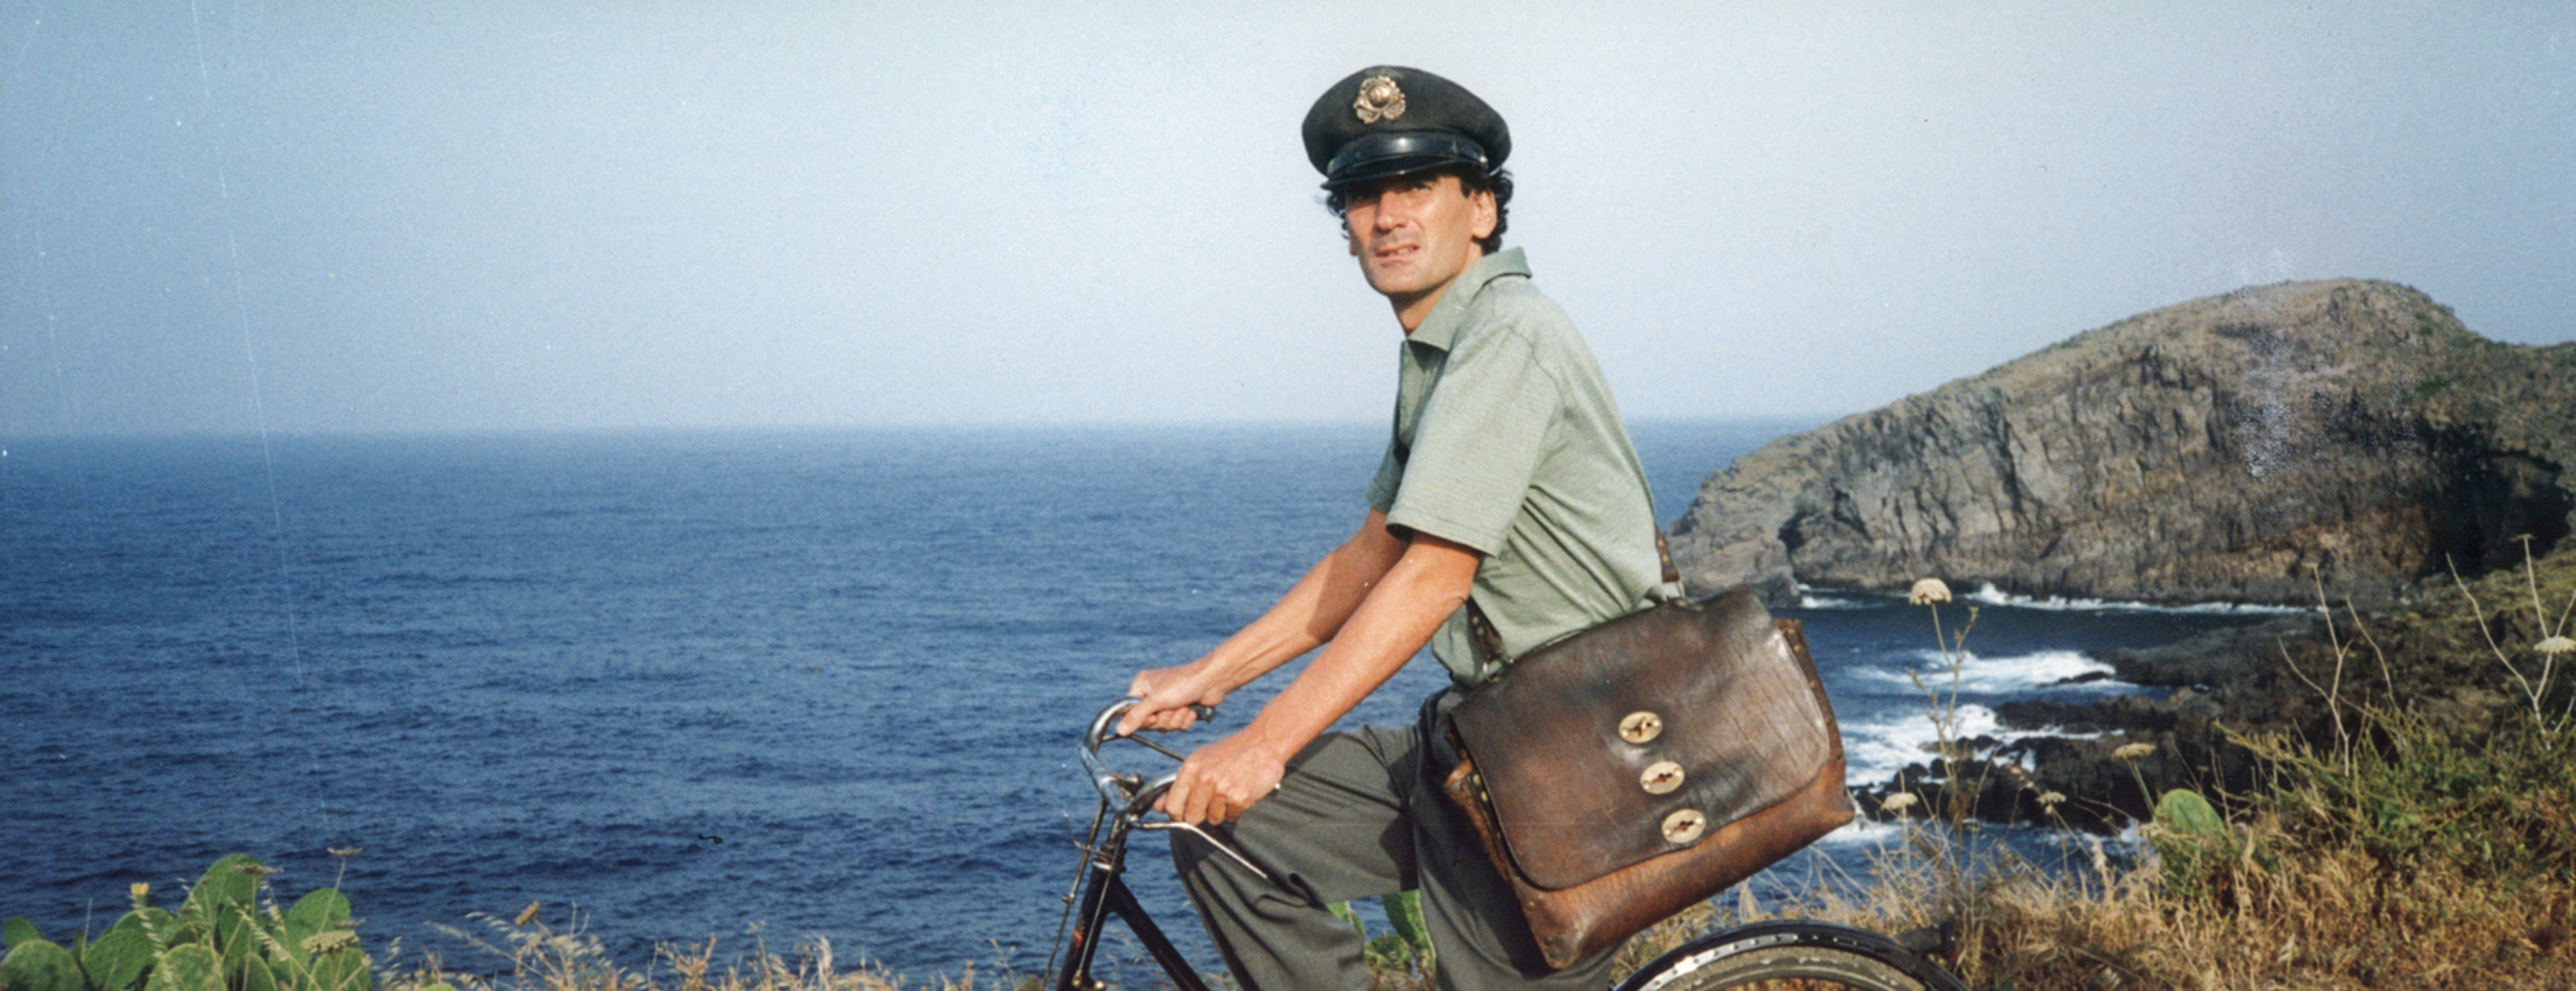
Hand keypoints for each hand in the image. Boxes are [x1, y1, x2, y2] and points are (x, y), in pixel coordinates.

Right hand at [1118, 664, 1225, 735]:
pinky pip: (1176, 725)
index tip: (1154, 717)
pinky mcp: (1180, 708)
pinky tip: (1192, 710)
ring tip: (1184, 707)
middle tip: (1172, 709)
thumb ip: (1137, 716)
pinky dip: (1185, 720)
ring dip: (1176, 720)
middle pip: (1149, 722)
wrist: (1213, 681)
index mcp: (1142, 686)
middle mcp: (1152, 694)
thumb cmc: (1184, 684)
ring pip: (1164, 725)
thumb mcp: (1157, 700)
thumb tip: (1119, 730)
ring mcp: (1167, 701)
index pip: (1131, 711)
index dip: (1144, 719)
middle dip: (1164, 719)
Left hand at [1159, 729, 1285, 824]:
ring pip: (1214, 819)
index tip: (1183, 815)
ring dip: (1221, 811)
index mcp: (1191, 767)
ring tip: (1230, 790)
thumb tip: (1158, 807)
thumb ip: (1179, 785)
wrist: (1264, 742)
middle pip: (1191, 817)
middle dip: (1200, 815)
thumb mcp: (1202, 760)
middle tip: (1211, 803)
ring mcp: (1222, 789)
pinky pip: (1232, 817)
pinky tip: (1241, 791)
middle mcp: (1204, 779)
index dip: (1177, 815)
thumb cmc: (1232, 751)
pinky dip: (1236, 809)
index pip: (1173, 805)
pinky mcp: (1240, 798)